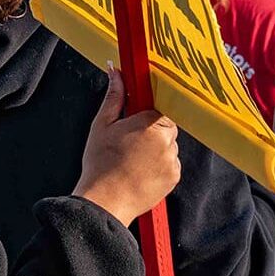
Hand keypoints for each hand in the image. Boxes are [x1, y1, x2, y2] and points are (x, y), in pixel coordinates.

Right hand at [74, 69, 180, 224]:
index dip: (147, 112)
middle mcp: (166, 140)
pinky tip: (140, 171)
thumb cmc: (100, 165)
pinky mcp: (174, 177)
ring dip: (156, 149)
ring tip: (132, 160)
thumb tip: (116, 74)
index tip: (138, 116)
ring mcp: (172, 160)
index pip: (159, 106)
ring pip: (168, 146)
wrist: (104, 201)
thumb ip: (114, 96)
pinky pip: (170, 164)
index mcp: (150, 123)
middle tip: (130, 141)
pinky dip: (159, 166)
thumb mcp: (102, 125)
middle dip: (151, 131)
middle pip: (166, 126)